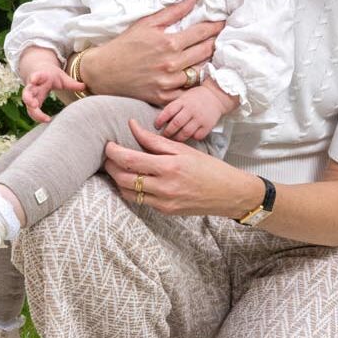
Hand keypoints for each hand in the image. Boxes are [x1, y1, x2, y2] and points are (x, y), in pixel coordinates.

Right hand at [22, 64, 83, 121]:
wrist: (39, 71)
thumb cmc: (52, 76)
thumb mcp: (62, 78)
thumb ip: (72, 83)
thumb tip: (85, 86)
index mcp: (42, 77)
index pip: (37, 76)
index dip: (35, 77)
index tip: (34, 79)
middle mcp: (34, 86)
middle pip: (27, 92)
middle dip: (28, 98)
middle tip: (33, 105)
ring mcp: (31, 95)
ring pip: (27, 103)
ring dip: (32, 110)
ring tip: (42, 117)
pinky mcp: (31, 101)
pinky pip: (31, 110)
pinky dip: (36, 116)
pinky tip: (45, 120)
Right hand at [79, 0, 222, 105]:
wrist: (104, 71)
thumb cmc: (125, 44)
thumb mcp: (147, 24)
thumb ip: (173, 12)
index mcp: (169, 43)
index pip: (202, 32)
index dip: (216, 26)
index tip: (224, 23)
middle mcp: (171, 63)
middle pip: (206, 52)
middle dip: (217, 43)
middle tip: (224, 38)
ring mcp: (169, 82)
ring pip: (200, 72)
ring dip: (209, 63)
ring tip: (215, 56)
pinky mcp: (164, 97)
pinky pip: (187, 93)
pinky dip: (195, 85)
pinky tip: (200, 78)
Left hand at [104, 119, 260, 217]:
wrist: (229, 193)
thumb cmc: (208, 168)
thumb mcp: (183, 149)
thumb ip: (154, 140)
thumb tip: (132, 126)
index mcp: (169, 167)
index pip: (129, 160)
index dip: (113, 152)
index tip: (108, 144)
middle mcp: (164, 187)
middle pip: (123, 178)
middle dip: (111, 166)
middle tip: (108, 156)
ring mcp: (163, 202)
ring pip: (127, 193)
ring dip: (118, 180)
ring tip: (118, 168)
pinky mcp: (165, 211)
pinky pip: (140, 201)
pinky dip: (132, 190)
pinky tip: (134, 180)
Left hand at [155, 82, 234, 141]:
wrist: (216, 96)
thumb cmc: (196, 97)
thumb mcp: (183, 97)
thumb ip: (174, 107)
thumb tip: (162, 121)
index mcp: (183, 101)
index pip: (168, 111)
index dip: (160, 120)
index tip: (157, 126)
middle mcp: (191, 109)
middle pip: (176, 124)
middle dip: (167, 132)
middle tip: (164, 135)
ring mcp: (200, 118)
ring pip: (185, 132)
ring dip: (177, 138)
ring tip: (174, 138)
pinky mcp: (208, 125)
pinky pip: (197, 136)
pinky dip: (191, 138)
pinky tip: (189, 137)